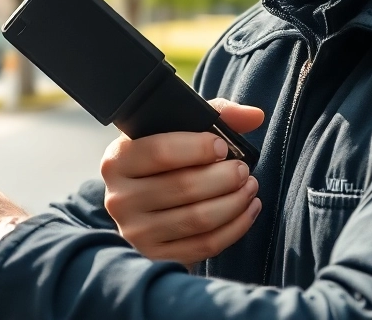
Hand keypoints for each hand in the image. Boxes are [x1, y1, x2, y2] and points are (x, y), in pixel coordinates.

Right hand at [101, 99, 264, 264]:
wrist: (144, 207)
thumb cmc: (163, 162)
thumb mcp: (176, 132)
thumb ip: (215, 115)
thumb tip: (254, 116)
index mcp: (117, 161)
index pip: (159, 152)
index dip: (197, 148)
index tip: (222, 146)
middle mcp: (119, 198)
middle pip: (183, 187)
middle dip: (224, 177)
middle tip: (243, 170)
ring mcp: (136, 232)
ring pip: (198, 218)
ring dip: (234, 202)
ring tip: (249, 187)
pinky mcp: (156, 256)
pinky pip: (205, 245)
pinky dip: (235, 227)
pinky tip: (248, 210)